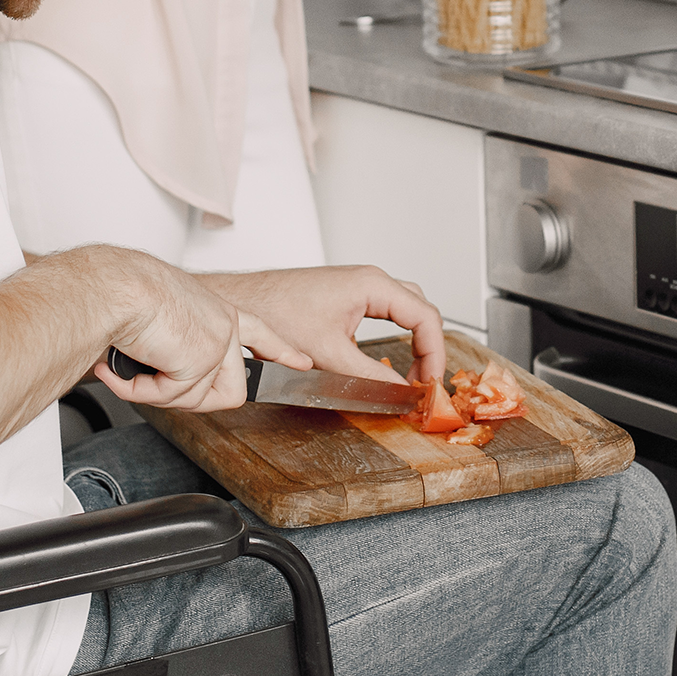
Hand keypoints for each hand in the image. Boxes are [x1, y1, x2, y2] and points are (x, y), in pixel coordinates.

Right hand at [92, 253, 314, 412]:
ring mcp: (219, 342)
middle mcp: (224, 324)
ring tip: (135, 362)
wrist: (112, 288)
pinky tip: (125, 367)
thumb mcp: (163, 319)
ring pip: (199, 400)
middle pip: (230, 389)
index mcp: (216, 310)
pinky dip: (140, 390)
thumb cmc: (123, 294)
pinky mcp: (203, 359)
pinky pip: (172, 398)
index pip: (259, 333)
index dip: (281, 351)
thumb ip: (180, 346)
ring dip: (159, 392)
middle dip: (187, 396)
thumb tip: (168, 371)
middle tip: (152, 379)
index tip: (301, 363)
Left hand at [202, 265, 446, 392]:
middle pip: (420, 312)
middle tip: (424, 382)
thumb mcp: (329, 356)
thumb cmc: (275, 313)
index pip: (425, 318)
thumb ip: (370, 378)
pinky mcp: (345, 297)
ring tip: (412, 375)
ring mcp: (357, 287)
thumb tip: (400, 394)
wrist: (241, 302)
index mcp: (373, 285)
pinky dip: (394, 337)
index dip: (435, 354)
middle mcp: (370, 281)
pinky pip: (385, 314)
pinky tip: (386, 362)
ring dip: (413, 342)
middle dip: (428, 348)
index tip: (430, 384)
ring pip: (404, 311)